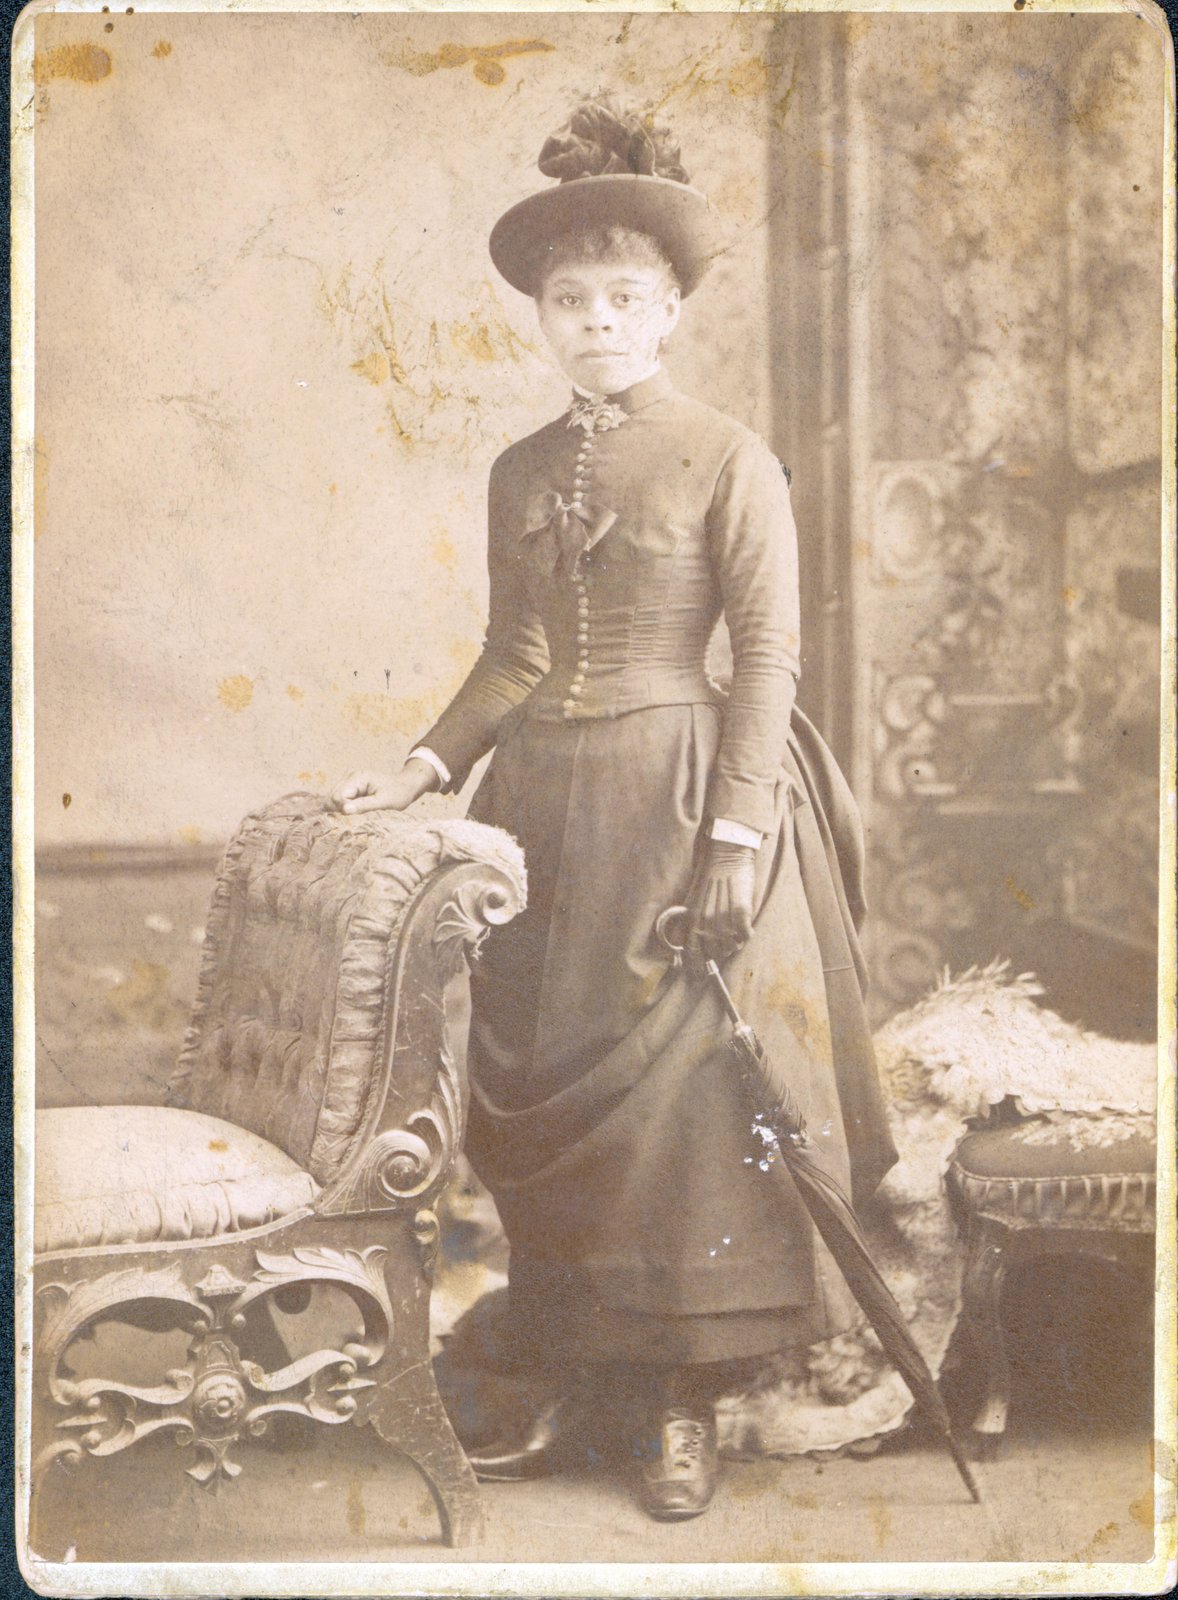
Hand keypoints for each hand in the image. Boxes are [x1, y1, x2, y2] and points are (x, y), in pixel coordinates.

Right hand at [331, 762, 435, 814]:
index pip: (338, 797)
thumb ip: (364, 805)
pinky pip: (339, 799)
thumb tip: (344, 810)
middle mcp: (349, 775)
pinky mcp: (349, 786)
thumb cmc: (398, 794)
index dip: (344, 810)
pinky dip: (345, 807)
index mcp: (358, 777)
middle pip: (332, 797)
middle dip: (342, 809)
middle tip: (360, 815)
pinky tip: (357, 810)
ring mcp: (348, 780)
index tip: (358, 817)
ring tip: (361, 812)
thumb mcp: (384, 802)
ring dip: (343, 809)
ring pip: (333, 799)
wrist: (405, 786)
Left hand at [685, 840, 756, 963]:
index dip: (696, 965)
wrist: (725, 855)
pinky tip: (746, 927)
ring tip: (736, 935)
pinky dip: (747, 934)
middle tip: (725, 944)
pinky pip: (746, 935)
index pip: (691, 952)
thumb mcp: (692, 900)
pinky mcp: (741, 913)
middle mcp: (706, 922)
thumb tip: (691, 943)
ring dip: (734, 944)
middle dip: (720, 951)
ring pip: (731, 946)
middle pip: (714, 952)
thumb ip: (691, 922)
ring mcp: (724, 919)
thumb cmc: (708, 875)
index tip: (700, 971)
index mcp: (691, 919)